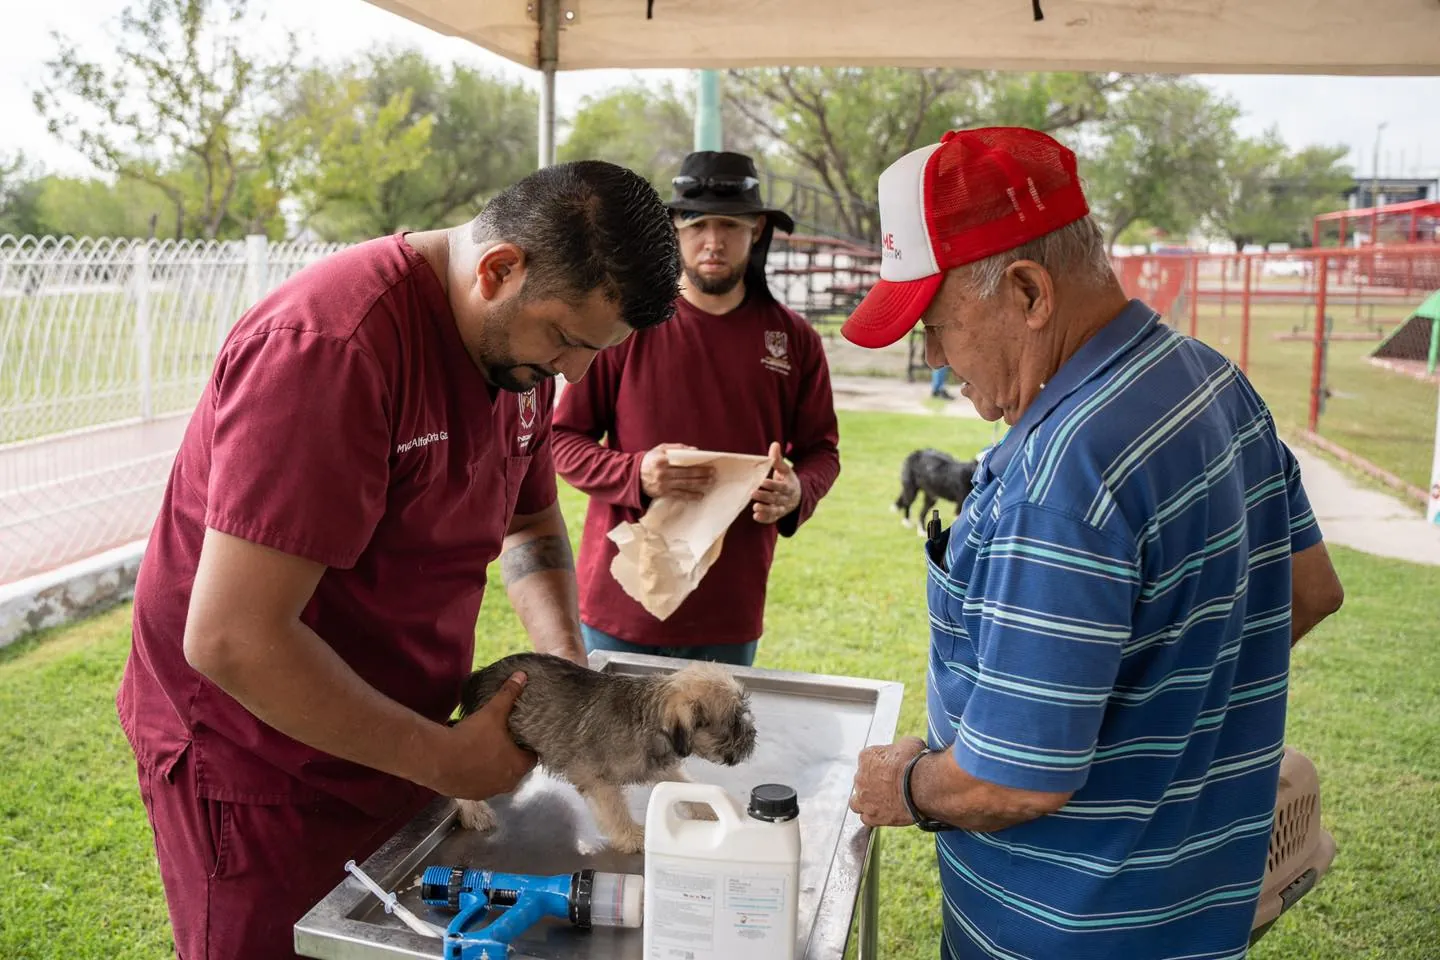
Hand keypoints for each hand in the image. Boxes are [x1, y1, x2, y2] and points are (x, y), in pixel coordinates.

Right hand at [422, 672, 536, 800]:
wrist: (438, 760)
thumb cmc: (473, 736)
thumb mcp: (493, 712)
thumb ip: (509, 694)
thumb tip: (522, 675)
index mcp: (518, 766)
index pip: (533, 758)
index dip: (528, 747)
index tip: (522, 737)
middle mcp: (507, 783)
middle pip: (515, 769)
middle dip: (511, 756)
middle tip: (503, 740)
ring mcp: (488, 791)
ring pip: (496, 777)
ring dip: (493, 766)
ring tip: (484, 748)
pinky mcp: (470, 795)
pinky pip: (479, 783)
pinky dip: (477, 774)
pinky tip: (468, 760)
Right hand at [640, 443, 715, 500]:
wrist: (633, 476)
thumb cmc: (649, 460)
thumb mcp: (660, 449)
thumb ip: (677, 448)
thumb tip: (695, 450)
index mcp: (663, 460)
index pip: (684, 462)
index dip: (697, 464)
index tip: (709, 463)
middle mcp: (663, 473)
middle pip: (687, 474)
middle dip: (702, 474)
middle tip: (713, 473)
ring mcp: (664, 484)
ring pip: (685, 484)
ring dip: (699, 484)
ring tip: (710, 482)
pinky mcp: (663, 493)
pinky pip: (680, 495)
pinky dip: (691, 495)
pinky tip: (700, 495)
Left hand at [752, 442, 801, 523]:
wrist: (797, 496)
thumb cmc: (787, 480)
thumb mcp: (785, 470)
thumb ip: (778, 459)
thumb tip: (774, 444)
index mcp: (789, 486)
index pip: (781, 486)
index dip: (772, 485)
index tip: (762, 482)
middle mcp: (787, 499)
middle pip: (776, 499)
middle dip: (765, 497)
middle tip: (752, 493)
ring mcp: (783, 508)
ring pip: (775, 511)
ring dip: (766, 510)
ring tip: (755, 507)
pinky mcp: (778, 515)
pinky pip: (773, 519)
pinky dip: (765, 519)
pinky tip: (756, 516)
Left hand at [849, 736, 927, 826]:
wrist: (920, 785)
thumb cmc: (915, 762)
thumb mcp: (909, 744)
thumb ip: (900, 747)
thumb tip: (906, 750)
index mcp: (866, 756)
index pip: (868, 759)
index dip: (882, 764)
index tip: (892, 769)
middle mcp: (859, 777)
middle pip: (863, 780)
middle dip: (874, 783)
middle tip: (890, 787)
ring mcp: (863, 798)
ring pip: (856, 802)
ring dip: (866, 802)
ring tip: (881, 803)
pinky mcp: (871, 816)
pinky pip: (866, 818)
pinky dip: (873, 817)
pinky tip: (883, 815)